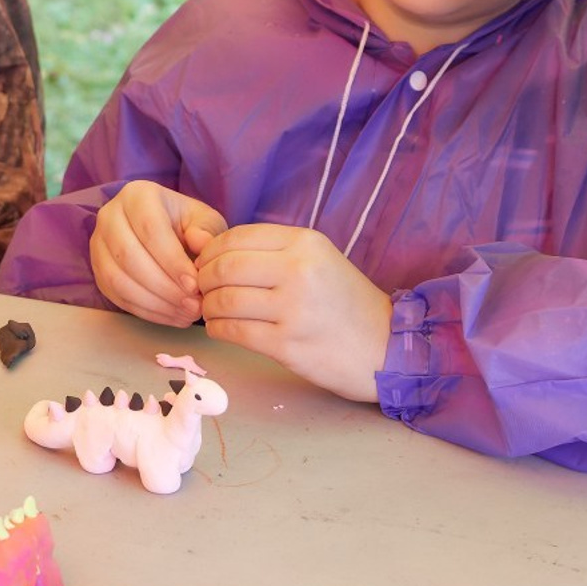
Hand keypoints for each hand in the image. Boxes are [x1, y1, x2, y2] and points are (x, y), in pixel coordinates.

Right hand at [90, 180, 227, 325]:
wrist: (165, 232)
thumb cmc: (187, 225)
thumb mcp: (204, 220)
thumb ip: (206, 230)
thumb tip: (201, 243)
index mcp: (137, 195)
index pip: (150, 228)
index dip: (172, 260)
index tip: (194, 285)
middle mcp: (109, 215)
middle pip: (128, 255)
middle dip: (163, 286)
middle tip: (193, 305)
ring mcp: (98, 244)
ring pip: (117, 279)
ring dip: (153, 303)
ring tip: (185, 314)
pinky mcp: (97, 270)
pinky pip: (115, 296)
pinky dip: (145, 311)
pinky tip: (172, 316)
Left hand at [195, 224, 391, 401]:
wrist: (386, 348)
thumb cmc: (345, 301)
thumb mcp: (317, 259)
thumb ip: (271, 251)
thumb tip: (209, 250)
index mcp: (304, 243)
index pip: (237, 237)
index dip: (210, 251)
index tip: (204, 263)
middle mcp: (299, 270)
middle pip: (225, 267)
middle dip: (203, 278)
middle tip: (200, 288)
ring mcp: (293, 309)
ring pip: (225, 300)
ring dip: (208, 306)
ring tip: (210, 309)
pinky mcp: (288, 345)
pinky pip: (235, 332)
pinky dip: (218, 329)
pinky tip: (221, 328)